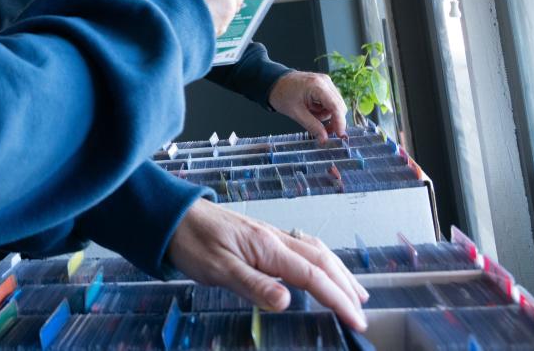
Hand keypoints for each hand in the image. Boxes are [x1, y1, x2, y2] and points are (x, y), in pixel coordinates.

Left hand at [166, 199, 368, 330]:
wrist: (170, 214)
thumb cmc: (190, 240)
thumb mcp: (217, 268)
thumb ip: (253, 284)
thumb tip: (287, 301)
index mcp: (267, 247)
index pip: (313, 276)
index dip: (338, 299)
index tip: (356, 320)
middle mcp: (274, 238)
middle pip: (322, 261)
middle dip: (346, 286)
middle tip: (363, 312)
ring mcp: (268, 234)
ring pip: (314, 251)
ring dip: (337, 271)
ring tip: (354, 292)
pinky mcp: (259, 236)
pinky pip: (300, 247)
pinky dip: (319, 260)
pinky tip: (317, 268)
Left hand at [268, 71, 348, 141]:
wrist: (273, 82)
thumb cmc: (281, 94)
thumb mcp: (295, 113)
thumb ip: (312, 126)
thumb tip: (325, 139)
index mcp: (317, 86)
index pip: (336, 106)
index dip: (340, 123)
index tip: (340, 136)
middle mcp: (325, 81)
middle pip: (339, 107)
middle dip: (332, 120)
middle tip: (322, 131)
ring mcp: (326, 82)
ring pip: (336, 106)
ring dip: (325, 115)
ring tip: (309, 114)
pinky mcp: (324, 85)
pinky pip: (330, 102)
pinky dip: (323, 109)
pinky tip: (312, 109)